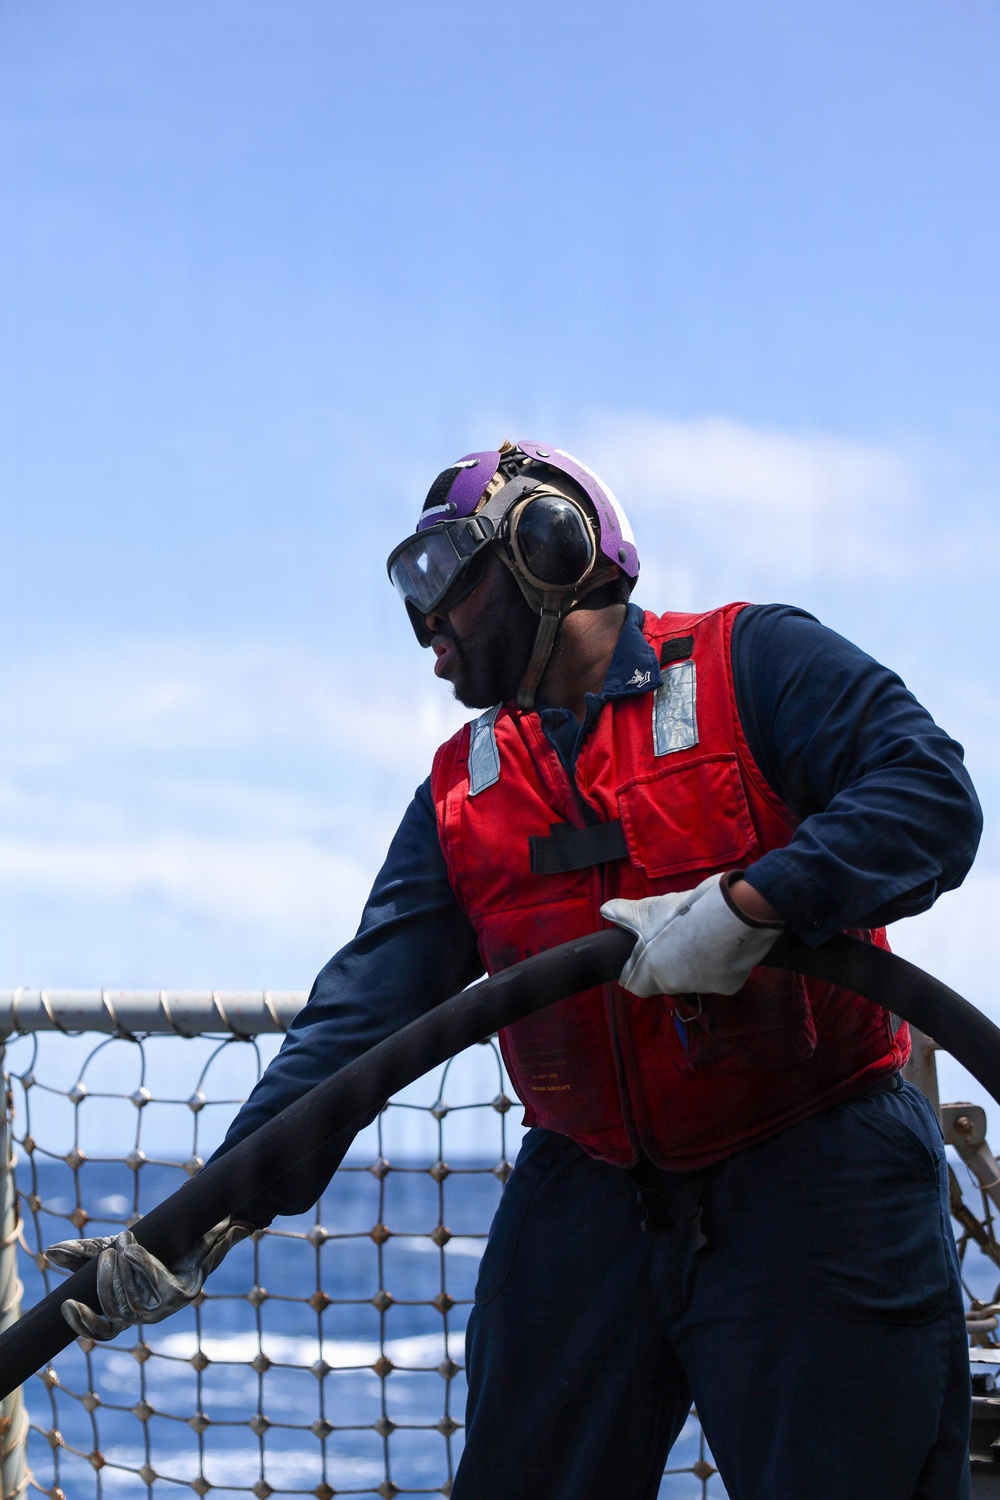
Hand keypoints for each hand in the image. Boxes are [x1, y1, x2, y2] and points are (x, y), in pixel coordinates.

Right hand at [45, 1216, 252, 1340]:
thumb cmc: (155, 1243)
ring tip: (124, 1240)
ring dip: (124, 1269)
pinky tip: (133, 1249)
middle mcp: (147, 1314)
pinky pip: (157, 1285)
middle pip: (115, 1312)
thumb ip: (84, 1253)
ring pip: (134, 1301)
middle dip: (106, 1282)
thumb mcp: (115, 1247)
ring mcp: (167, 1307)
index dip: (84, 1324)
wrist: (199, 1226)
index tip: (65, 1305)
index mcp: (128, 1309)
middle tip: (108, 1252)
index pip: (103, 1331)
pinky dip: (141, 1264)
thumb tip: (49, 1253)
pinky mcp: (185, 1294)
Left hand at [601, 873, 784, 998]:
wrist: (739, 914)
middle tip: (673, 935)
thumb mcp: (651, 907)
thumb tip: (605, 910)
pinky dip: (718, 963)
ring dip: (692, 962)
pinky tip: (723, 943)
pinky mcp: (729, 985)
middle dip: (666, 961)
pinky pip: (718, 976)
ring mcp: (704, 987)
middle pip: (664, 979)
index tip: (640, 955)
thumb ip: (625, 913)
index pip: (634, 984)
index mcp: (652, 970)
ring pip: (691, 977)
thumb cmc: (689, 911)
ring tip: (700, 933)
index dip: (634, 969)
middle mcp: (675, 985)